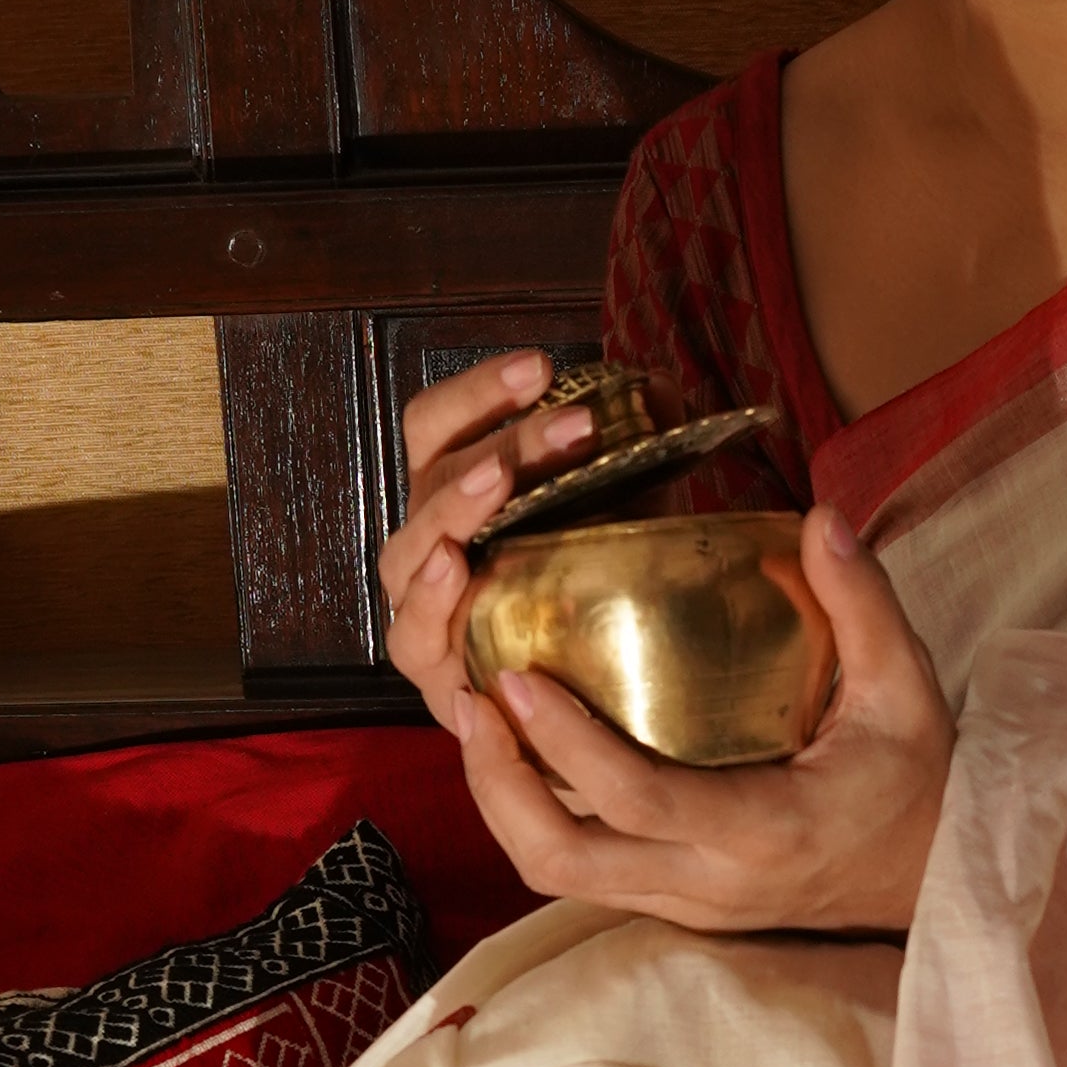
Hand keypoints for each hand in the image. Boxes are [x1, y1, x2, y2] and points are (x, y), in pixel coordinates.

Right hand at [377, 349, 611, 726]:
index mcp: (457, 490)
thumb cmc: (594, 595)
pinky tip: (454, 569)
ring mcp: (420, 604)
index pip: (440, 422)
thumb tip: (658, 385)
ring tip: (496, 481)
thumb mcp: (624, 513)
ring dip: (454, 508)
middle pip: (432, 472)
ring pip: (408, 548)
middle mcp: (429, 539)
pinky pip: (408, 633)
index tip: (542, 366)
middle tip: (574, 425)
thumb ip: (637, 449)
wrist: (597, 700)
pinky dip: (426, 601)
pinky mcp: (430, 669)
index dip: (479, 390)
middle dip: (504, 442)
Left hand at [415, 498, 953, 937]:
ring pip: (555, 874)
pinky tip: (515, 746)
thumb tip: (820, 518)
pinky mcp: (670, 901)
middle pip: (562, 860)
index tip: (515, 676)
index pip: (640, 800)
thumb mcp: (907, 690)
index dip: (565, 744)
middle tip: (469, 696)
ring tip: (473, 714)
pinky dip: (532, 811)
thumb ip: (864, 605)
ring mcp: (683, 900)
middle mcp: (708, 879)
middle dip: (496, 784)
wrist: (929, 876)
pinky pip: (578, 869)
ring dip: (499, 800)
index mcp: (765, 828)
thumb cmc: (916, 781)